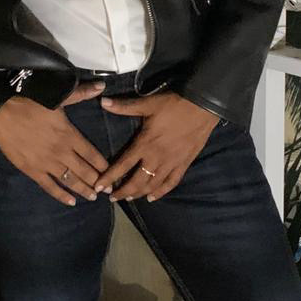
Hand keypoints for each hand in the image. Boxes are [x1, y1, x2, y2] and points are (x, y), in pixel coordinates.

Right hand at [0, 83, 105, 206]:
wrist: (3, 114)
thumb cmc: (30, 104)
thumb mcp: (58, 97)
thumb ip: (81, 94)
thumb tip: (101, 85)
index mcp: (69, 135)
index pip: (92, 154)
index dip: (103, 165)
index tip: (112, 173)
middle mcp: (61, 152)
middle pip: (84, 171)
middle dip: (98, 182)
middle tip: (108, 191)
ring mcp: (47, 163)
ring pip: (70, 180)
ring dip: (83, 190)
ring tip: (93, 198)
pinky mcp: (33, 170)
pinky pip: (50, 186)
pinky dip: (61, 195)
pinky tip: (70, 202)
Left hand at [98, 92, 218, 201]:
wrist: (203, 107)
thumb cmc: (174, 105)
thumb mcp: (148, 104)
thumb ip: (124, 107)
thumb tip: (102, 102)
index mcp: (144, 144)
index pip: (122, 165)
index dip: (109, 177)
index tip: (98, 188)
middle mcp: (156, 158)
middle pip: (136, 181)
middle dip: (122, 192)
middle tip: (112, 198)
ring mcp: (171, 163)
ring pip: (152, 185)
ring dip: (138, 193)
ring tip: (128, 198)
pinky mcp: (184, 164)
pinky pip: (171, 182)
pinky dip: (161, 192)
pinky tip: (152, 197)